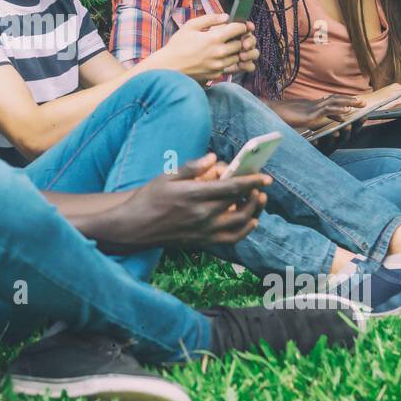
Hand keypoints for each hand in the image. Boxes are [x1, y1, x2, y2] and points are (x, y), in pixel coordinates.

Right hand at [105, 153, 268, 250]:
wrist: (134, 227)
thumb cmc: (149, 198)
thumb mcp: (167, 177)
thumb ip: (193, 167)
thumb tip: (214, 158)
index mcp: (194, 195)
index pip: (231, 187)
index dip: (251, 181)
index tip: (265, 177)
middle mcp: (202, 215)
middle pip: (239, 204)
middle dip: (255, 194)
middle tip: (261, 186)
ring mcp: (204, 231)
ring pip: (240, 223)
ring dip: (254, 211)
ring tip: (257, 200)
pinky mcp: (202, 241)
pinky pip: (231, 239)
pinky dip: (245, 231)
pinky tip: (250, 221)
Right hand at [146, 14, 247, 80]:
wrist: (168, 68)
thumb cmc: (177, 46)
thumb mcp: (190, 26)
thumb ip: (210, 18)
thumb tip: (225, 16)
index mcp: (214, 38)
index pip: (238, 29)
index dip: (242, 25)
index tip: (240, 25)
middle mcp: (219, 53)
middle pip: (241, 44)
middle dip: (239, 38)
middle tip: (232, 36)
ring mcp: (219, 65)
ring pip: (237, 56)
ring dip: (234, 51)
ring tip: (224, 46)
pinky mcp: (216, 75)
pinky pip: (228, 67)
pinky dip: (226, 61)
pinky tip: (216, 57)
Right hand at [269, 95, 364, 131]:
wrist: (265, 114)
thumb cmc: (275, 118)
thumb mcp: (291, 120)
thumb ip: (301, 121)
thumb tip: (308, 127)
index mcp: (308, 107)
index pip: (327, 102)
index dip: (340, 103)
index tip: (351, 105)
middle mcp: (311, 105)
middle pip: (334, 99)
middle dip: (348, 100)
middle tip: (362, 101)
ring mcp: (311, 109)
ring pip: (333, 102)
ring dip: (348, 102)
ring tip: (360, 103)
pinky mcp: (309, 115)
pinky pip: (326, 110)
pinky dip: (338, 109)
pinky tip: (348, 111)